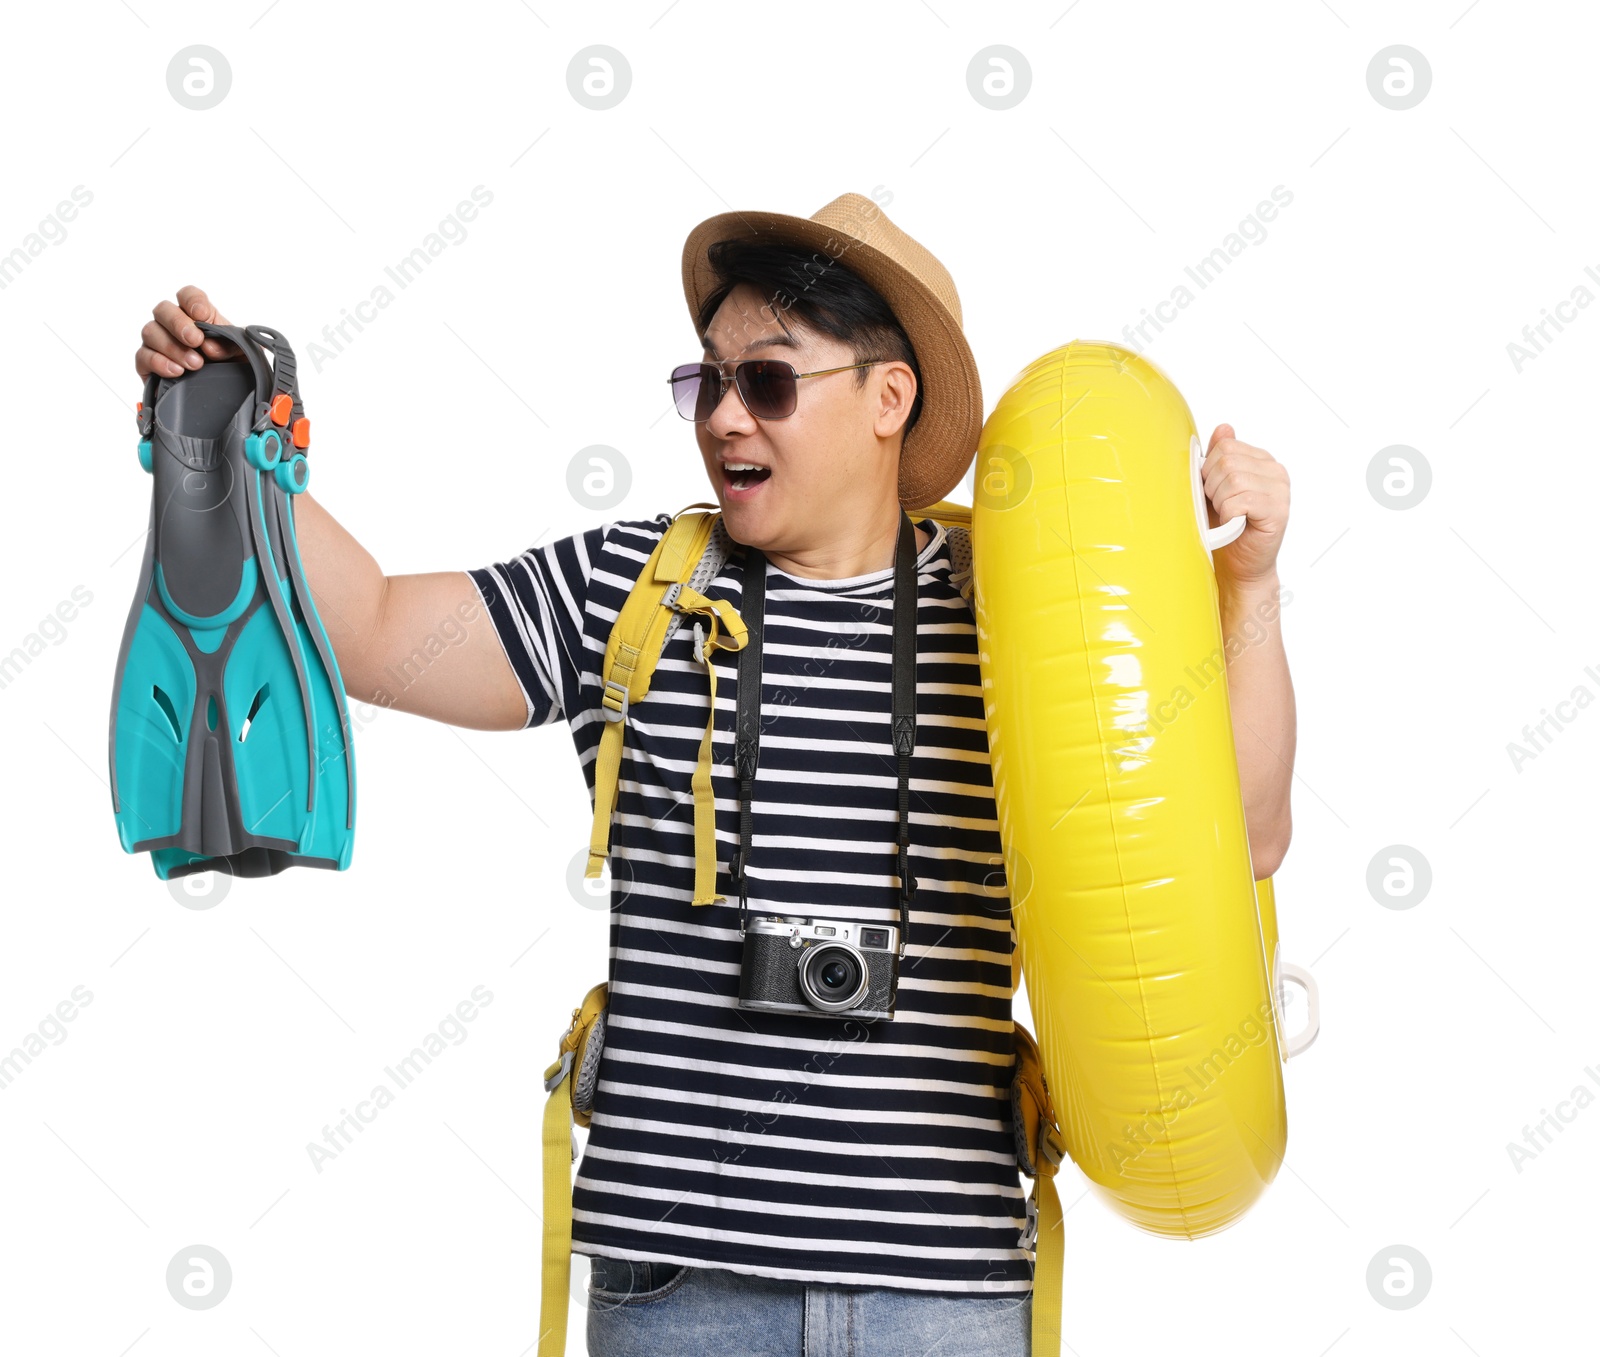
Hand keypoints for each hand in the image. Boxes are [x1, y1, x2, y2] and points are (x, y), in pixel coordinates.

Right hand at [135, 285, 241, 378]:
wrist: (222, 398)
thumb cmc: (233, 368)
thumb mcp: (244, 354)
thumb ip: (233, 344)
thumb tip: (212, 346)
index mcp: (199, 317)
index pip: (188, 295)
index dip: (192, 300)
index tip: (203, 315)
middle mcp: (174, 326)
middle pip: (163, 309)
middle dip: (179, 323)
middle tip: (196, 341)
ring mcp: (159, 343)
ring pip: (150, 332)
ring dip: (172, 347)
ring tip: (195, 364)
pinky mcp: (149, 365)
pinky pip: (143, 356)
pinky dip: (159, 362)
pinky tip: (177, 371)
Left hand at [1200, 423, 1288, 587]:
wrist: (1237, 565)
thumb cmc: (1224, 527)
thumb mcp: (1215, 487)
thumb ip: (1219, 458)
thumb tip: (1224, 428)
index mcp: (1261, 461)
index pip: (1225, 447)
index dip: (1208, 471)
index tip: (1212, 492)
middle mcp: (1275, 471)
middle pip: (1227, 462)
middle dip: (1212, 488)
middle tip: (1219, 507)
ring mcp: (1280, 490)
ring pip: (1233, 479)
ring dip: (1220, 502)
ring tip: (1227, 516)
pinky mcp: (1278, 511)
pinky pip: (1241, 501)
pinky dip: (1228, 514)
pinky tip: (1233, 524)